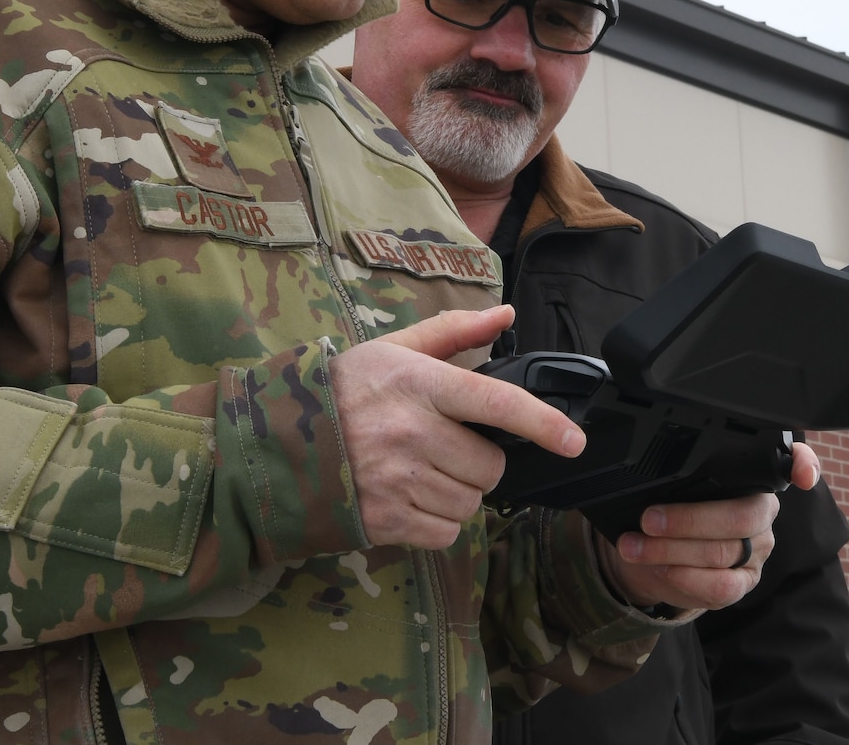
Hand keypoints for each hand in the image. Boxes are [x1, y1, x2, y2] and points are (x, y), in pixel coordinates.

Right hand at [331, 305, 584, 548]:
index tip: (573, 441)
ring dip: (459, 493)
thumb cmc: (343, 390)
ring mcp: (396, 480)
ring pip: (469, 503)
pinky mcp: (384, 520)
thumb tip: (505, 315)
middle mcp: (410, 433)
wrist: (275, 441)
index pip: (496, 404)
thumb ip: (453, 333)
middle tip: (446, 447)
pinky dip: (438, 522)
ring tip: (423, 471)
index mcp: (418, 384)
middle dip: (480, 463)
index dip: (543, 424)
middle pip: (488, 467)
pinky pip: (444, 533)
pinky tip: (411, 498)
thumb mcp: (393, 348)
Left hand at [599, 442, 820, 610]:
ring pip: (723, 553)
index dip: (804, 464)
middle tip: (648, 519)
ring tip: (634, 546)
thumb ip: (670, 473)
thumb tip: (636, 463)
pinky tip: (660, 569)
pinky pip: (721, 586)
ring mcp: (758, 550)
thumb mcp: (666, 485)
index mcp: (751, 475)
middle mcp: (763, 512)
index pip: (790, 462)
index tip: (802, 474)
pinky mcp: (745, 582)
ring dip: (671, 550)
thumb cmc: (667, 510)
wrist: (654, 555)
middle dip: (688, 519)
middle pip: (740, 516)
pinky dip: (685, 578)